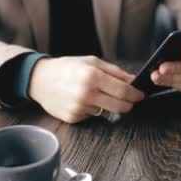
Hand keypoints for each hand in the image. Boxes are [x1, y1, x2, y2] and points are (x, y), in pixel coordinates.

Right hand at [28, 56, 144, 123]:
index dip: (136, 95)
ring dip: (107, 105)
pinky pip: (92, 116)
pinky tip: (82, 100)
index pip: (124, 91)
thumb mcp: (92, 62)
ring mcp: (79, 108)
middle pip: (120, 106)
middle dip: (128, 104)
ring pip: (107, 112)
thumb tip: (134, 81)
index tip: (140, 95)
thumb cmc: (67, 68)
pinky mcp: (73, 118)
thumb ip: (115, 72)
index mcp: (93, 76)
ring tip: (96, 94)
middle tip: (128, 99)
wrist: (40, 79)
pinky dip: (92, 109)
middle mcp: (86, 94)